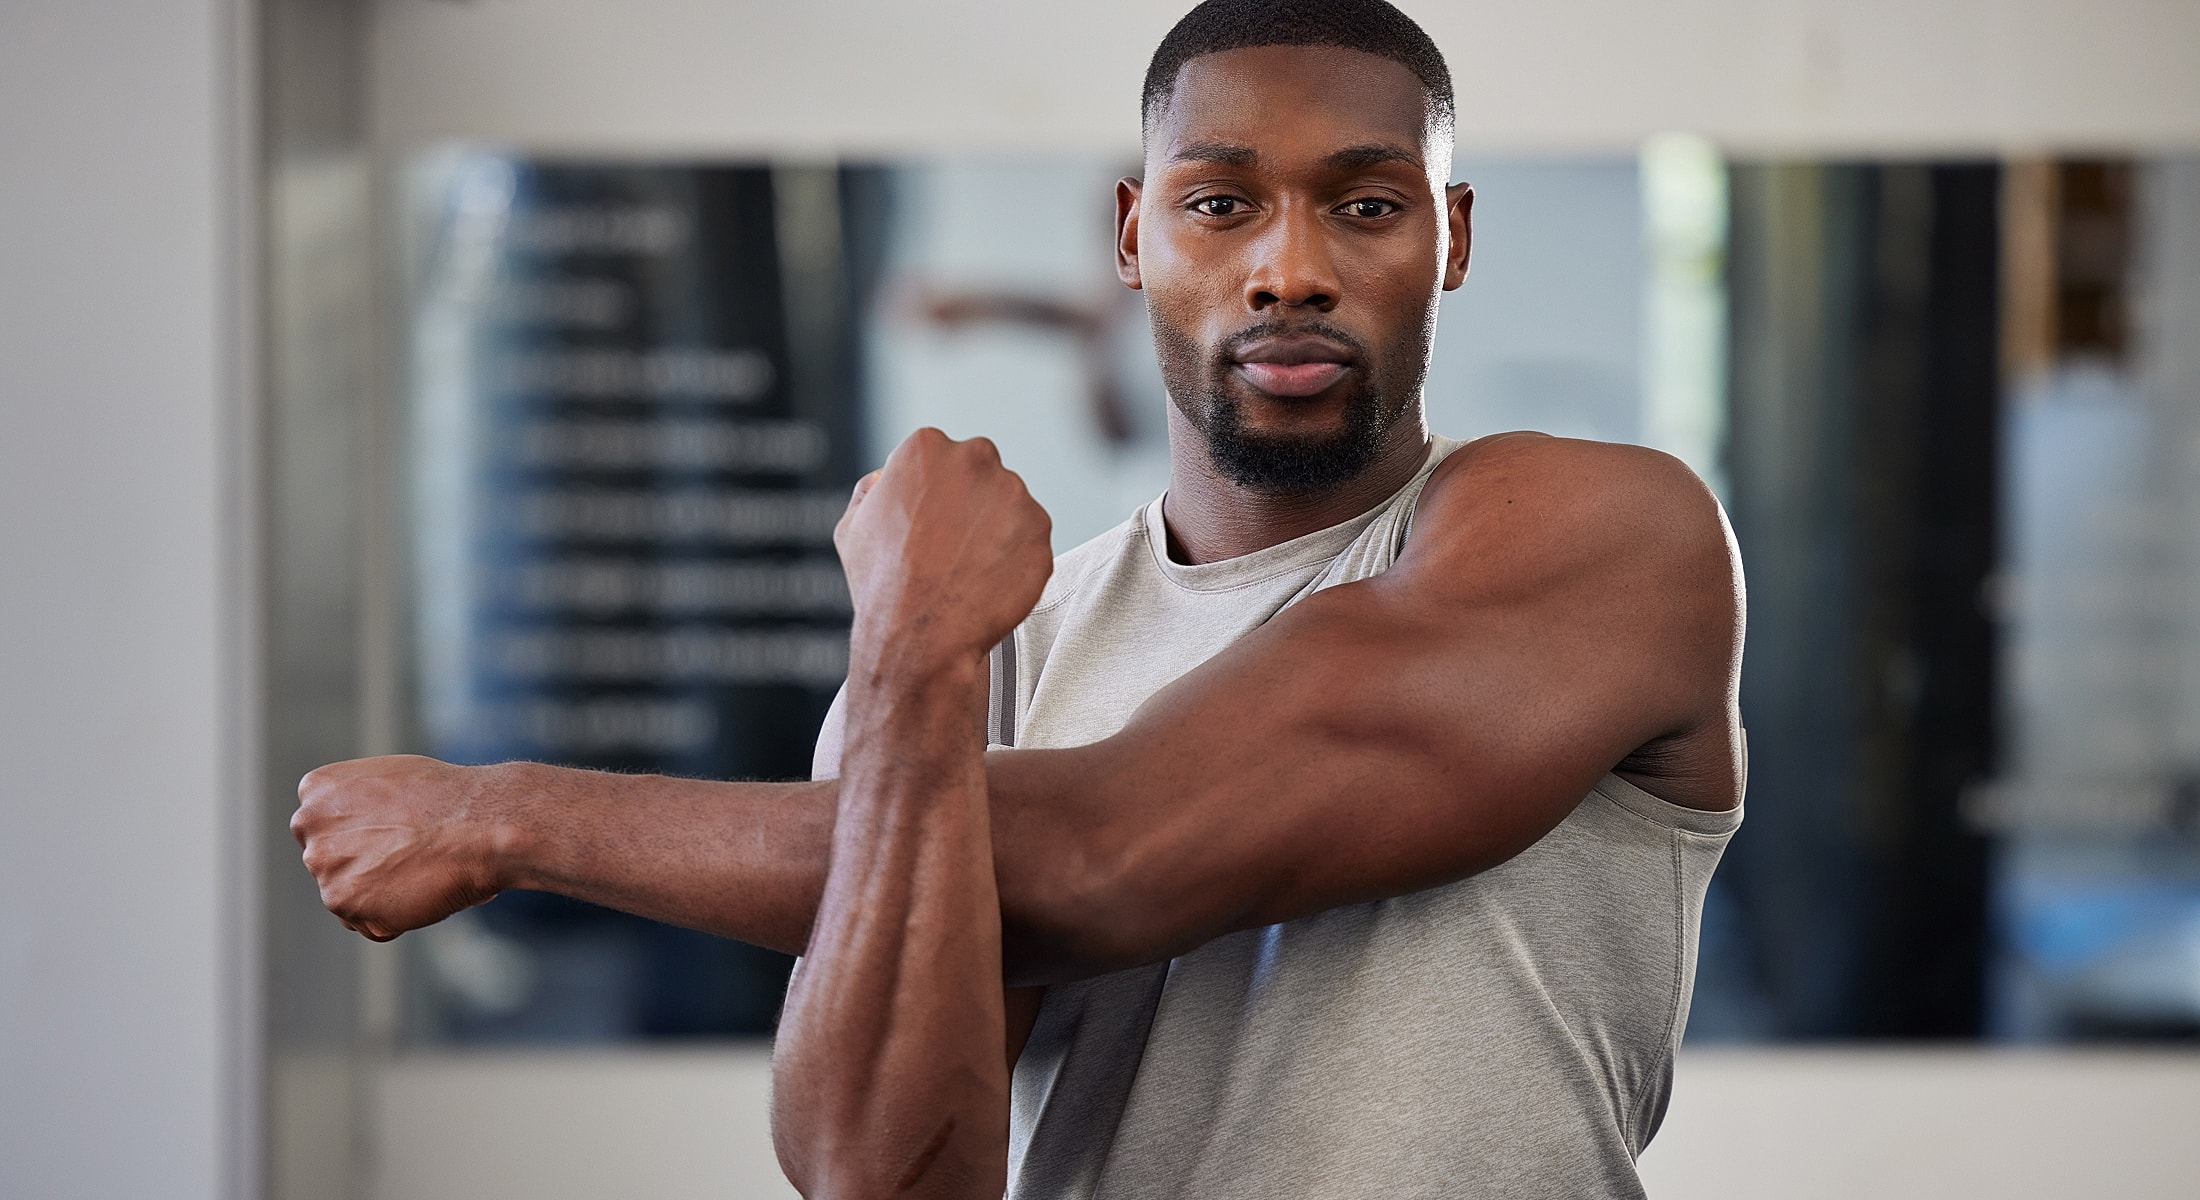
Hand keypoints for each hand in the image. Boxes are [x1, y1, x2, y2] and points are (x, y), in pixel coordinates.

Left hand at [292, 754, 513, 940]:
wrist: (483, 824)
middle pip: (331, 865)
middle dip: (365, 869)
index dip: (363, 838)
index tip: (393, 836)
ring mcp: (323, 865)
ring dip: (382, 897)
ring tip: (420, 872)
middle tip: (409, 858)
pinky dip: (396, 920)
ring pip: (349, 899)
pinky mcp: (343, 901)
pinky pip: (370, 926)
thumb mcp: (390, 780)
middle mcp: (309, 825)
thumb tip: (361, 831)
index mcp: (317, 789)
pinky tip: (421, 891)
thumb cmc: (451, 799)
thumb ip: (358, 804)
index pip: (324, 830)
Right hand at [835, 428, 1052, 673]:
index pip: (942, 459)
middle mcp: (975, 458)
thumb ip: (871, 489)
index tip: (929, 525)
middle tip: (952, 548)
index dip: (935, 495)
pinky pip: (1031, 539)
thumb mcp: (852, 526)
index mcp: (926, 447)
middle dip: (971, 504)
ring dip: (996, 531)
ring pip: (1009, 506)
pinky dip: (1016, 559)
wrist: (919, 637)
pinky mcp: (1041, 529)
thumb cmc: (881, 584)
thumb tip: (883, 478)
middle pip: (981, 474)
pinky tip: (989, 582)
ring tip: (968, 570)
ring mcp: (1014, 493)